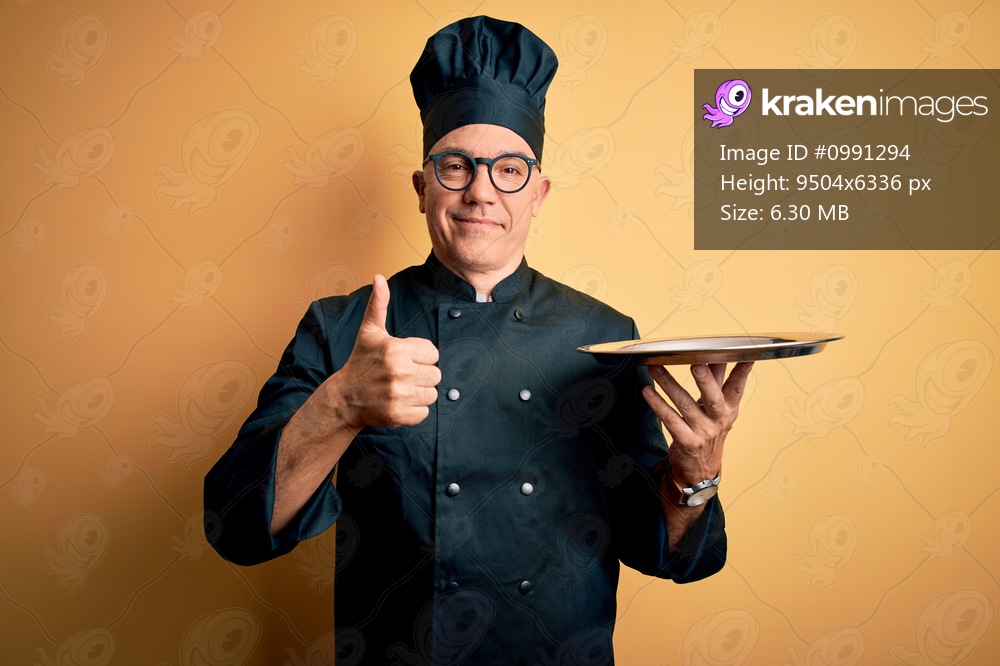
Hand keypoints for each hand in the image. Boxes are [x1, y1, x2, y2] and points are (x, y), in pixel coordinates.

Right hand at [335, 274, 440, 427]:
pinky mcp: (399, 415)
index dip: (421, 356)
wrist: (344, 397)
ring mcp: (399, 395)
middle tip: (402, 376)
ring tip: (401, 389)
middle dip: (422, 375)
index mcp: (396, 349)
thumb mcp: (369, 331)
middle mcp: (399, 371)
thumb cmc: (361, 361)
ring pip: (432, 394)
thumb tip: (379, 277)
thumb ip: (379, 304)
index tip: (404, 359)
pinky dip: (415, 411)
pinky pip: (425, 413)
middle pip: (436, 374)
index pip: (433, 352)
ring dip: (420, 393)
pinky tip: (400, 403)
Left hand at [641, 362, 752, 485]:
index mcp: (728, 409)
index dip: (742, 371)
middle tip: (696, 364)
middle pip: (712, 397)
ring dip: (668, 384)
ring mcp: (702, 432)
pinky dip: (657, 404)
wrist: (701, 469)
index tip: (744, 354)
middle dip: (705, 379)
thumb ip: (716, 382)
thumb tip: (717, 356)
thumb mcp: (717, 409)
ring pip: (685, 404)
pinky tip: (648, 391)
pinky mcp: (686, 441)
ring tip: (655, 368)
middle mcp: (718, 420)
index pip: (737, 388)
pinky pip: (670, 419)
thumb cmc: (708, 431)